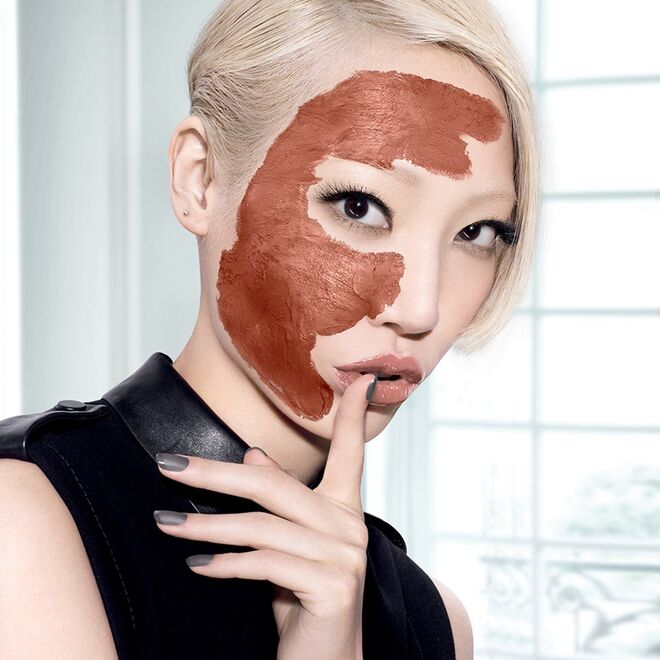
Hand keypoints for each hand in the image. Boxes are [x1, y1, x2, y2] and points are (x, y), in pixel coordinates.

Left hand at [153, 372, 376, 659]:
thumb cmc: (303, 601)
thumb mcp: (288, 547)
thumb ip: (277, 501)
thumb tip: (253, 454)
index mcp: (341, 510)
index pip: (350, 454)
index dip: (354, 415)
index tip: (362, 378)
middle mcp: (348, 525)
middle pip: (273, 484)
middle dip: (214, 472)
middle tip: (167, 464)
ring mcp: (343, 555)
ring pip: (260, 525)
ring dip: (205, 525)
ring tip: (164, 524)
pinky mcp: (332, 585)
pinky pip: (265, 563)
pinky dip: (225, 563)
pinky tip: (197, 565)